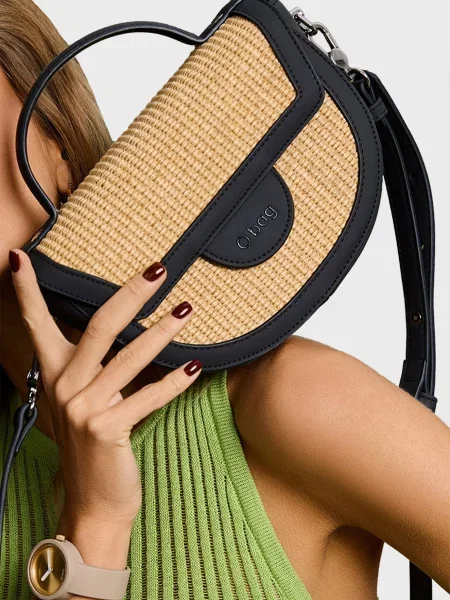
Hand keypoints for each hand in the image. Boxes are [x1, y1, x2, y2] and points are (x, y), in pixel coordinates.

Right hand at [9, 250, 202, 526]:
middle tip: (159, 269)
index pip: (39, 324)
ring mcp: (84, 408)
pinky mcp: (107, 429)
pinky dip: (173, 382)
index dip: (27, 291)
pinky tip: (194, 366)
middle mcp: (65, 386)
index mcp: (55, 375)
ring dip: (162, 331)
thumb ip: (89, 370)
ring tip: (186, 309)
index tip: (20, 258)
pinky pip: (148, 397)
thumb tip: (118, 334)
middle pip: (99, 326)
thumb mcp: (80, 403)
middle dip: (131, 294)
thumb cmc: (91, 448)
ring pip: (129, 357)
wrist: (92, 501)